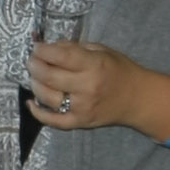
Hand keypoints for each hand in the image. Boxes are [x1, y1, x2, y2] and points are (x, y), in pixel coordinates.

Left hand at [25, 39, 161, 133]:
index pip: (61, 57)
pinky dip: (38, 113)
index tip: (36, 47)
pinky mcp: (80, 122)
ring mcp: (82, 107)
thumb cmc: (119, 70)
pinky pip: (54, 121)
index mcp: (93, 65)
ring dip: (35, 85)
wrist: (138, 98)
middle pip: (49, 77)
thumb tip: (48, 47)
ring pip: (47, 97)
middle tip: (32, 61)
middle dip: (34, 66)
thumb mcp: (101, 50)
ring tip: (35, 77)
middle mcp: (87, 87)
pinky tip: (31, 102)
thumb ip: (74, 48)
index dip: (43, 51)